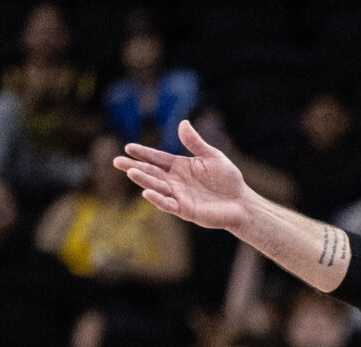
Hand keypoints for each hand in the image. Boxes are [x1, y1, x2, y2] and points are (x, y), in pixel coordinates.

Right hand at [114, 120, 250, 230]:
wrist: (242, 202)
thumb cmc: (228, 179)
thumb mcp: (212, 156)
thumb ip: (195, 143)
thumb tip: (183, 123)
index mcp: (180, 166)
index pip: (157, 158)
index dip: (144, 153)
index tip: (128, 147)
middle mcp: (175, 181)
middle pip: (152, 173)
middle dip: (135, 167)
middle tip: (117, 161)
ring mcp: (179, 196)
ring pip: (157, 187)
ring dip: (144, 180)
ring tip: (131, 172)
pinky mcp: (185, 210)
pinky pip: (168, 205)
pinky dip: (158, 199)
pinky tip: (147, 192)